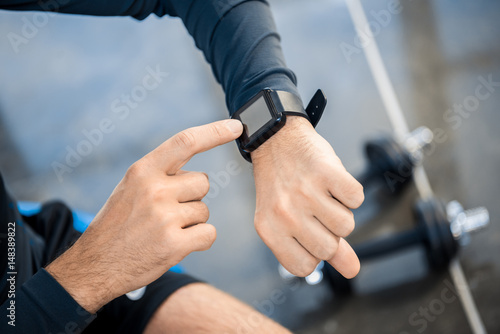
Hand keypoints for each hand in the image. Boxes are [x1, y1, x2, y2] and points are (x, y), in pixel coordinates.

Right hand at [46, 119, 242, 312]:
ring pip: (204, 210)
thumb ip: (161, 174)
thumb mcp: (130, 187)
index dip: (214, 132)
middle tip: (166, 212)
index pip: (185, 142)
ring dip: (191, 221)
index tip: (236, 126)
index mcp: (143, 170)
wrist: (96, 264)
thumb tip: (199, 173)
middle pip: (202, 182)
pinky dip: (199, 240)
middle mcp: (155, 189)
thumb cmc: (119, 223)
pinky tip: (176, 244)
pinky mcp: (174, 244)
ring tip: (163, 230)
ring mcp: (165, 217)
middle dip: (192, 196)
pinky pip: (209, 233)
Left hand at [251, 116, 363, 277]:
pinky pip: (357, 198)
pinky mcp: (326, 171)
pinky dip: (350, 191)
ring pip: (347, 225)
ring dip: (341, 211)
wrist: (277, 139)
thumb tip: (353, 270)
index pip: (304, 267)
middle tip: (314, 210)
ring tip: (321, 194)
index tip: (307, 234)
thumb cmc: (281, 182)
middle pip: (328, 248)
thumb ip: (318, 248)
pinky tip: (330, 182)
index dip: (312, 253)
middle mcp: (285, 212)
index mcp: (269, 229)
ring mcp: (306, 192)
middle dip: (328, 232)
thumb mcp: (287, 219)